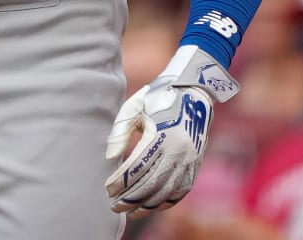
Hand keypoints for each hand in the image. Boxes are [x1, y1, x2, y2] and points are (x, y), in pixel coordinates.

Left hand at [104, 44, 238, 213]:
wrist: (193, 90)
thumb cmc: (157, 97)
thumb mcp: (134, 107)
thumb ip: (120, 132)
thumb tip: (109, 159)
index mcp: (160, 134)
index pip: (136, 166)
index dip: (121, 181)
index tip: (107, 189)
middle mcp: (176, 149)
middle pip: (151, 182)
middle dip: (131, 198)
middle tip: (115, 207)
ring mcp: (189, 157)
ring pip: (167, 190)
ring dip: (148, 205)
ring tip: (131, 212)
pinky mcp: (196, 162)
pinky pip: (182, 188)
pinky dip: (168, 201)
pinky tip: (154, 206)